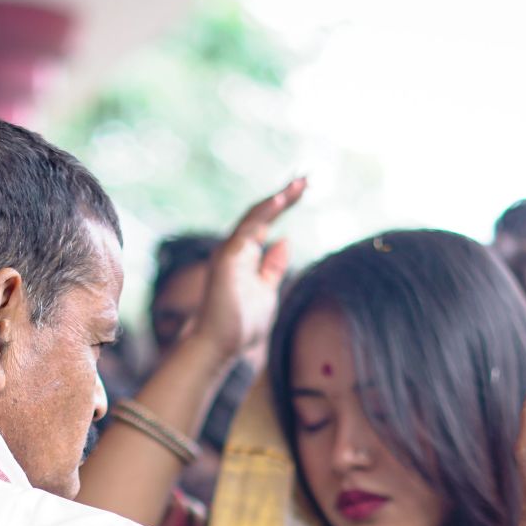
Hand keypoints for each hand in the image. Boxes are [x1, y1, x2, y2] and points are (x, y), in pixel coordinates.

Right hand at [182, 177, 305, 363]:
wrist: (219, 346)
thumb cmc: (239, 325)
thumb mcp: (266, 292)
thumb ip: (273, 267)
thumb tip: (286, 241)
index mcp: (245, 255)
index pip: (266, 223)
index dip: (284, 205)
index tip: (304, 189)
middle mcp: (235, 248)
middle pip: (261, 213)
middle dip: (284, 195)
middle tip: (306, 178)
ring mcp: (229, 251)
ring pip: (255, 215)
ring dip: (278, 198)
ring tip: (300, 183)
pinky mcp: (227, 257)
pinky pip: (248, 229)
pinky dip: (264, 212)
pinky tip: (281, 199)